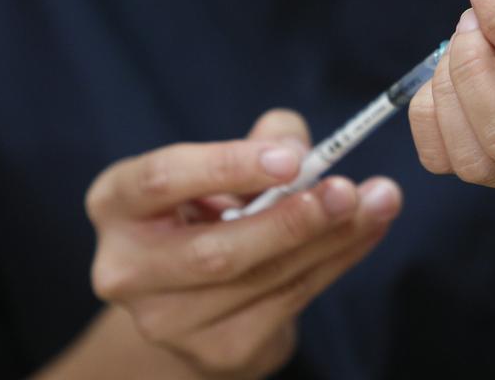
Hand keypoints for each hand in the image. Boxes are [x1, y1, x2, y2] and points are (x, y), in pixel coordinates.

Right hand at [85, 110, 401, 377]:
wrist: (197, 297)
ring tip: (379, 202)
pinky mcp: (215, 351)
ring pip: (262, 279)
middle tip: (347, 189)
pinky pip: (288, 302)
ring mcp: (167, 320)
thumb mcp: (228, 166)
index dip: (228, 166)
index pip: (163, 180)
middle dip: (292, 218)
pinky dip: (336, 262)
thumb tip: (299, 145)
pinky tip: (365, 232)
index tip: (294, 159)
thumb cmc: (212, 209)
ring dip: (332, 238)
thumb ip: (267, 143)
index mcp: (116, 203)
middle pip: (215, 250)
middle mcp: (126, 268)